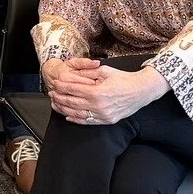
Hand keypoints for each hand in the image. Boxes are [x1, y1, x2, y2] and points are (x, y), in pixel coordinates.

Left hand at [45, 58, 165, 125]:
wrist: (141, 91)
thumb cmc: (123, 79)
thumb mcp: (104, 71)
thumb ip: (87, 74)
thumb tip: (70, 74)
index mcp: (97, 92)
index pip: (73, 89)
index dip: (61, 86)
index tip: (54, 83)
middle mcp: (99, 105)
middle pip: (72, 102)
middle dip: (59, 97)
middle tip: (51, 93)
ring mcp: (103, 115)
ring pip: (77, 114)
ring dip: (63, 109)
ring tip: (55, 104)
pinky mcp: (107, 121)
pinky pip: (87, 122)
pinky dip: (75, 119)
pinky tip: (67, 116)